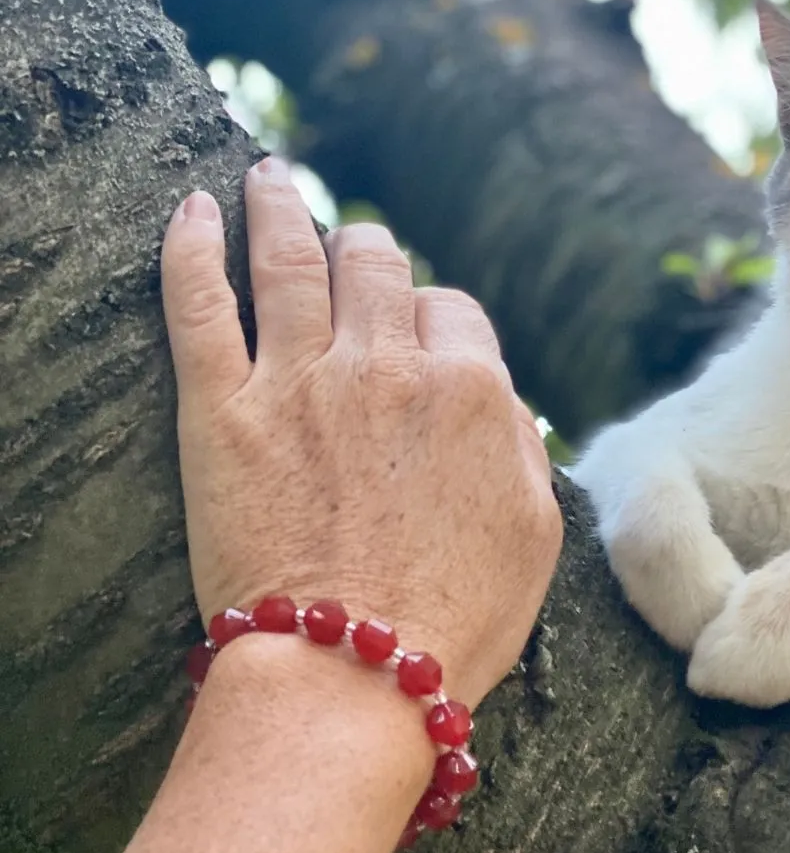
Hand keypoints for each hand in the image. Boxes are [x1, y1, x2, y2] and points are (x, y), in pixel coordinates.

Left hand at [160, 157, 561, 708]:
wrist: (356, 677)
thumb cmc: (459, 617)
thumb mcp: (537, 530)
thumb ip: (520, 445)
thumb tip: (498, 401)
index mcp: (471, 390)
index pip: (451, 309)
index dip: (436, 320)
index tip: (419, 340)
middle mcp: (388, 366)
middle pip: (374, 264)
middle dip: (366, 254)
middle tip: (350, 257)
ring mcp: (300, 382)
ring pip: (289, 256)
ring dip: (278, 204)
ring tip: (265, 175)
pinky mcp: (222, 415)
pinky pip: (197, 303)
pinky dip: (189, 246)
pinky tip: (189, 209)